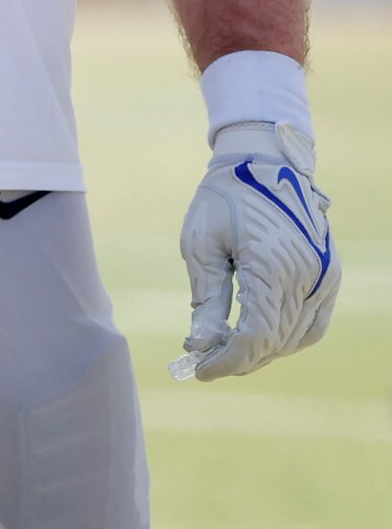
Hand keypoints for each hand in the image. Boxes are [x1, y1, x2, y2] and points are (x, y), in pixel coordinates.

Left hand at [173, 122, 338, 380]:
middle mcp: (305, 277)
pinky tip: (262, 335)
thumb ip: (206, 298)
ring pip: (296, 338)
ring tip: (229, 346)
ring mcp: (323, 277)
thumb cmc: (224, 197)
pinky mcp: (329, 274)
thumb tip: (200, 346)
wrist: (263, 159)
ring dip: (263, 351)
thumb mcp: (202, 243)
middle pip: (274, 342)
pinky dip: (289, 337)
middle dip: (240, 358)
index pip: (254, 337)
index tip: (200, 369)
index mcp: (271, 266)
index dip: (227, 361)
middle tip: (208, 359)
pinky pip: (314, 324)